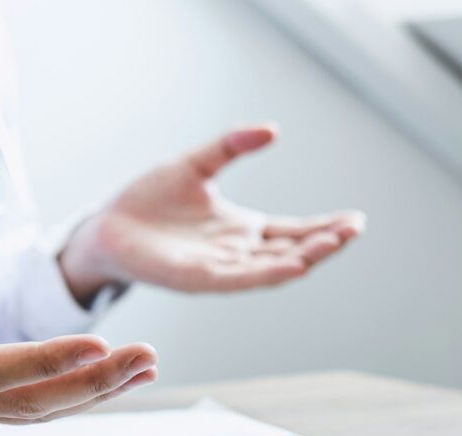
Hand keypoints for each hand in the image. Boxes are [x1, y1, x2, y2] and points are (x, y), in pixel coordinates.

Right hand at [0, 165, 157, 422]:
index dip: (42, 361)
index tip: (97, 345)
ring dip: (93, 393)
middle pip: (25, 402)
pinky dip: (75, 395)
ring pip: (33, 413)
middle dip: (90, 382)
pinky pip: (30, 409)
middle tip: (145, 357)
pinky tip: (115, 377)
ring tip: (145, 367)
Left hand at [61, 126, 365, 300]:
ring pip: (271, 267)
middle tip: (354, 229)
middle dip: (324, 242)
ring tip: (333, 243)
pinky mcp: (197, 278)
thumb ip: (231, 147)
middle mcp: (236, 253)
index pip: (293, 231)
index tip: (355, 219)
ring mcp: (219, 268)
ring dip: (304, 258)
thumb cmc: (148, 200)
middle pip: (290, 250)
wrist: (106, 227)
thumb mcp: (196, 165)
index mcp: (241, 230)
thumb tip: (272, 130)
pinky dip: (267, 273)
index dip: (324, 227)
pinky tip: (293, 265)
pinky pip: (239, 279)